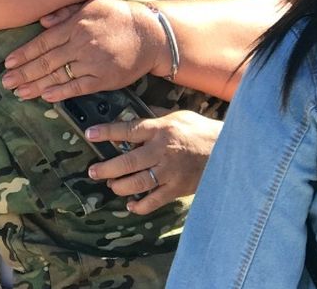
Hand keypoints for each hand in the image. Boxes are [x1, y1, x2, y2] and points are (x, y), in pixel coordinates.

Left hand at [1, 0, 166, 101]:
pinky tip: (45, 96)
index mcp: (76, 25)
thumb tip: (42, 21)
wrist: (151, 33)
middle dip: (24, 73)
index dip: (24, 54)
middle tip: (6, 82)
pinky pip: (77, 87)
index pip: (44, 42)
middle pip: (46, 61)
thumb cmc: (119, 17)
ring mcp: (93, 62)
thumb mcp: (93, 6)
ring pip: (59, 76)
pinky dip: (60, 92)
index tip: (8, 63)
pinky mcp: (104, 78)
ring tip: (19, 92)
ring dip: (36, 86)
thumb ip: (66, 13)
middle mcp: (81, 43)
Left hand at [84, 110, 221, 214]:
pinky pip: (154, 200)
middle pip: (127, 162)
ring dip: (119, 186)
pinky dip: (140, 205)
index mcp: (160, 130)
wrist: (227, 150)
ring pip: (138, 183)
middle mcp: (161, 151)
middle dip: (106, 168)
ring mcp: (169, 172)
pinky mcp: (176, 188)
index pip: (128, 130)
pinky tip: (131, 205)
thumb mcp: (178, 116)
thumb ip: (156, 116)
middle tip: (93, 171)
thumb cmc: (200, 131)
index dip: (106, 132)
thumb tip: (136, 111)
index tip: (89, 134)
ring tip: (111, 185)